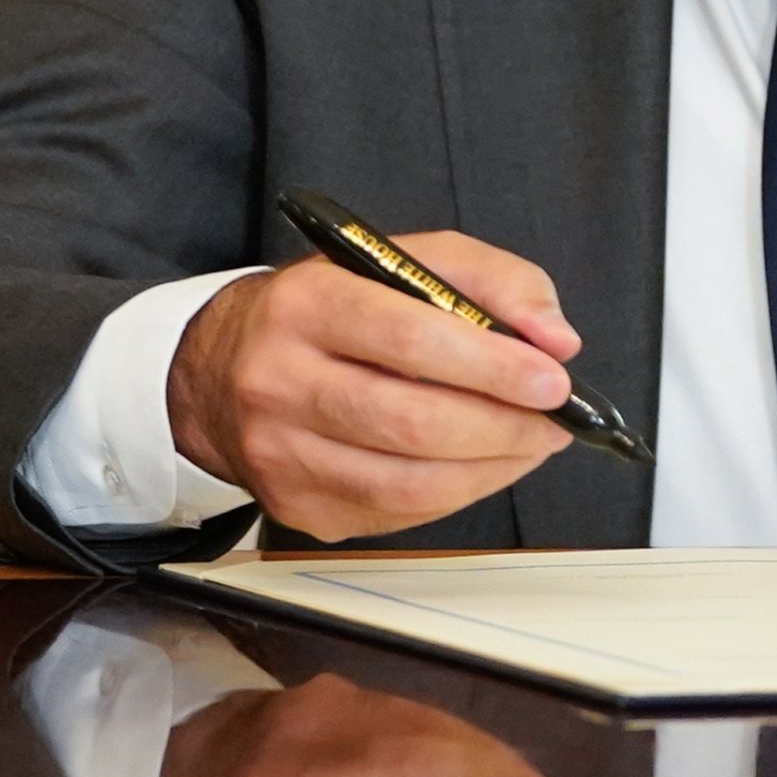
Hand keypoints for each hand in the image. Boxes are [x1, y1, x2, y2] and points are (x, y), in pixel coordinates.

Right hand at [168, 233, 579, 541]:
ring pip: (408, 483)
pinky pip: (397, 515)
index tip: (552, 378)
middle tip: (554, 419)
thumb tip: (555, 338)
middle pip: (412, 422)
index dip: (492, 366)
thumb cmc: (329, 311)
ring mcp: (281, 453)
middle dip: (504, 426)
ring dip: (491, 468)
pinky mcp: (295, 505)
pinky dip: (458, 493)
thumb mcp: (402, 261)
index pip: (410, 338)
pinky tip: (483, 466)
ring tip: (531, 443)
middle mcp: (279, 380)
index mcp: (306, 304)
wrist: (221, 370)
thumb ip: (490, 280)